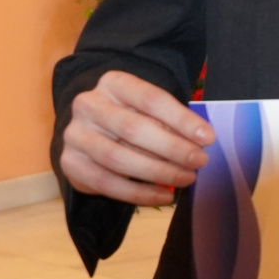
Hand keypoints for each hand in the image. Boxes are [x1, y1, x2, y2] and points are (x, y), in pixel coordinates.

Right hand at [59, 70, 211, 206]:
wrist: (94, 127)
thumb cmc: (134, 114)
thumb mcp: (150, 109)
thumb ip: (169, 122)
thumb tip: (198, 144)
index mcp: (113, 83)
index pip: (151, 99)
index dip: (182, 120)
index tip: (208, 138)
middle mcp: (88, 105)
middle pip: (133, 128)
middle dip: (172, 148)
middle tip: (200, 161)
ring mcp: (75, 135)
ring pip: (118, 158)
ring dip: (157, 172)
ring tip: (186, 178)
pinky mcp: (70, 163)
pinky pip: (106, 183)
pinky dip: (139, 193)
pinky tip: (165, 195)